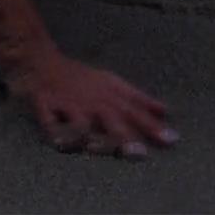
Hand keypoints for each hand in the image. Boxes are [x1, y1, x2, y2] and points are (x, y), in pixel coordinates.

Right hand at [5, 50, 178, 158]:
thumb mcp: (112, 83)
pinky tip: (58, 142)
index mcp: (108, 94)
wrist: (41, 60)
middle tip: (140, 154)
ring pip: (80, 120)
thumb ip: (138, 98)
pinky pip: (49, 119)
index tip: (172, 140)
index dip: (153, 125)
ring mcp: (68, 103)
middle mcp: (91, 100)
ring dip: (89, 134)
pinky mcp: (45, 104)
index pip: (135, 110)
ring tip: (98, 149)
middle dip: (126, 135)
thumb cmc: (80, 78)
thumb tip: (166, 111)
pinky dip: (53, 130)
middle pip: (111, 118)